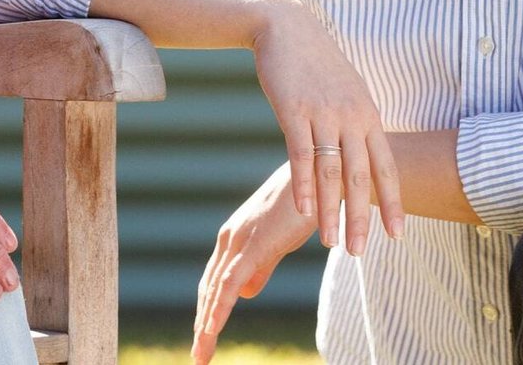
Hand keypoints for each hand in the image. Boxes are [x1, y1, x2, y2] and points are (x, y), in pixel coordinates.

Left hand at [192, 164, 316, 364]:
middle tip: (198, 356)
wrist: (323, 175)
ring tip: (201, 354)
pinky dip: (218, 308)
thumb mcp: (280, 241)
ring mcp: (239, 240)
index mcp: (236, 237)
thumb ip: (262, 267)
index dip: (209, 309)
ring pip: (215, 290)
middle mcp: (230, 238)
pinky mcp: (253, 245)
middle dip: (202, 323)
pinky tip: (211, 330)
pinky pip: (229, 283)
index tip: (204, 336)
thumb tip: (245, 293)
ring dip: (206, 325)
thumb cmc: (305, 205)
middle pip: (209, 288)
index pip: (215, 281)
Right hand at [251, 1, 401, 253]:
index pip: (385, 166)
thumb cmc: (316, 62)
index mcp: (367, 114)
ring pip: (331, 172)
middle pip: (360, 176)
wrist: (285, 27)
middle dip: (361, 218)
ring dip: (331, 211)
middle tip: (359, 252)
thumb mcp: (347, 90)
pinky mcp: (293, 111)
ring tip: (330, 243)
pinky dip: (304, 186)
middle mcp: (350, 116)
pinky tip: (304, 211)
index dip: (393, 202)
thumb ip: (357, 121)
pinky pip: (300, 156)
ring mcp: (322, 114)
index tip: (398, 235)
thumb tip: (365, 152)